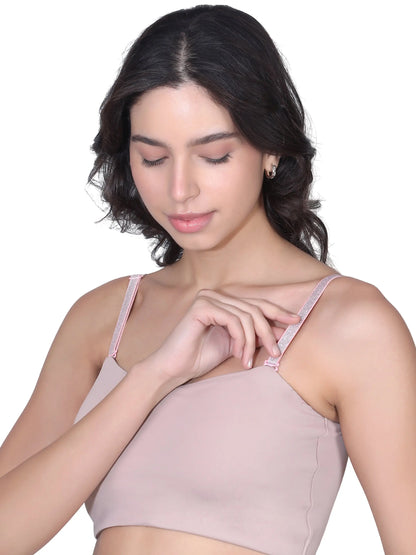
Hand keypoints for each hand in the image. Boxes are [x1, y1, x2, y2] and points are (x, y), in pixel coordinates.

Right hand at [142, 289, 299, 386]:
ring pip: (246, 316)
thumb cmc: (201, 357)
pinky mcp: (202, 306)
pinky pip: (233, 320)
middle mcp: (215, 295)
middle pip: (255, 308)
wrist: (174, 369)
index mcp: (223, 301)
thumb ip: (252, 334)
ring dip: (252, 342)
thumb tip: (279, 329)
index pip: (256, 303)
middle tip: (275, 352)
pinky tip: (239, 355)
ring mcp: (207, 298)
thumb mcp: (235, 344)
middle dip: (268, 331)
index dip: (278, 312)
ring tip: (248, 360)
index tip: (296, 321)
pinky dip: (241, 339)